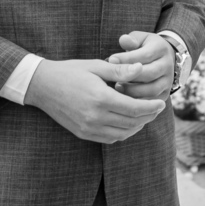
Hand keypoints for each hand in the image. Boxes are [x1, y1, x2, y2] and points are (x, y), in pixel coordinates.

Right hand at [24, 58, 166, 143]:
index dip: (151, 107)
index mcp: (100, 98)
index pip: (134, 108)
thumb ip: (120, 70)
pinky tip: (128, 123)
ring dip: (137, 126)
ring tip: (145, 115)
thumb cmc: (70, 72)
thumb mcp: (96, 66)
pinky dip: (123, 133)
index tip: (162, 103)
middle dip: (148, 116)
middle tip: (157, 108)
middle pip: (131, 122)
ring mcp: (88, 128)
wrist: (42, 86)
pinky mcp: (83, 134)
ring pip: (123, 134)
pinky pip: (110, 139)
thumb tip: (142, 68)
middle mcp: (95, 117)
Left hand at [108, 31, 174, 99]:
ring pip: (152, 90)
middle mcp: (167, 65)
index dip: (127, 58)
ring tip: (118, 88)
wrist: (162, 58)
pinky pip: (152, 102)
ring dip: (133, 91)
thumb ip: (131, 40)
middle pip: (149, 74)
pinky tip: (125, 99)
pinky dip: (139, 102)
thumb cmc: (144, 48)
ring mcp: (168, 81)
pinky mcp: (165, 94)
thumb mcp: (139, 39)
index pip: (144, 55)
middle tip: (114, 78)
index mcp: (161, 49)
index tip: (111, 60)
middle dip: (130, 77)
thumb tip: (124, 40)